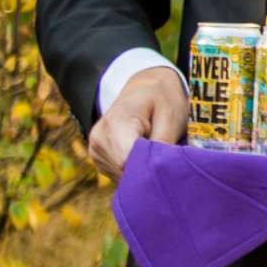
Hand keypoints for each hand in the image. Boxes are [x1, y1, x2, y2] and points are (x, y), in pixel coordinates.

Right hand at [87, 66, 187, 180]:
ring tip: (153, 151)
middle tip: (165, 158)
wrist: (146, 89)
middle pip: (123, 172)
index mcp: (115, 123)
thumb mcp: (170, 116)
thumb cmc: (162, 100)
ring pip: (122, 177)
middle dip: (146, 171)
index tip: (167, 163)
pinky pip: (120, 176)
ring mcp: (96, 150)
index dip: (148, 168)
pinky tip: (143, 155)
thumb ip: (162, 145)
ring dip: (141, 172)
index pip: (126, 162)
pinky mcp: (99, 159)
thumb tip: (157, 173)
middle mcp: (99, 138)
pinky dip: (134, 171)